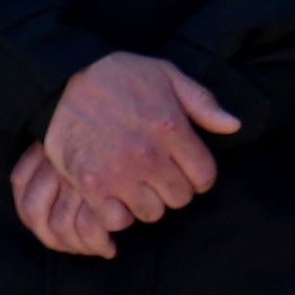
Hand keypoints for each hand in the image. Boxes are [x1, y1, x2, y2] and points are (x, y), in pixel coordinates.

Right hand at [22, 51, 236, 250]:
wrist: (60, 81)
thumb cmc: (117, 75)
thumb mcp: (166, 75)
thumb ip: (203, 102)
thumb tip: (234, 125)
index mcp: (171, 129)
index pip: (204, 176)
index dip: (197, 175)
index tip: (183, 167)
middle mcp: (148, 155)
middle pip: (179, 198)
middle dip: (173, 189)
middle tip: (157, 175)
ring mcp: (117, 172)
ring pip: (151, 212)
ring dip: (146, 202)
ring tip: (135, 185)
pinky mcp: (90, 184)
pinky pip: (116, 219)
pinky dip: (117, 213)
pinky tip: (113, 196)